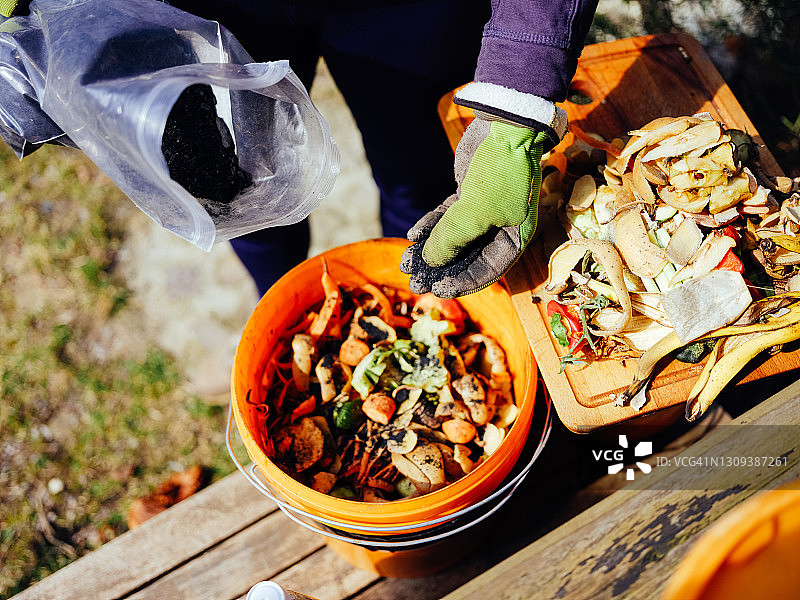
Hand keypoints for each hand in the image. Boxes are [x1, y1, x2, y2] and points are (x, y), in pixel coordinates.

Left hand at [400, 118, 546, 297]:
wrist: (505, 127)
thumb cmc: (501, 173)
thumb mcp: (476, 213)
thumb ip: (452, 240)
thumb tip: (430, 263)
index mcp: (513, 239)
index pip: (487, 271)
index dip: (462, 283)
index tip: (437, 290)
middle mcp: (500, 228)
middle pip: (467, 257)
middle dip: (440, 270)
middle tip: (415, 282)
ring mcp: (483, 211)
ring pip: (453, 238)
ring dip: (429, 250)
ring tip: (406, 263)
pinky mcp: (467, 195)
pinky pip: (445, 218)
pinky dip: (429, 227)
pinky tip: (412, 237)